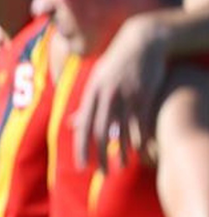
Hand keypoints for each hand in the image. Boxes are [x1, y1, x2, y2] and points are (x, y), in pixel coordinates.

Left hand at [73, 14, 165, 170]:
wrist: (141, 41)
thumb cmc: (115, 63)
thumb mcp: (96, 80)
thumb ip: (84, 104)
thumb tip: (70, 124)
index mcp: (92, 93)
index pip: (83, 126)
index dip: (81, 148)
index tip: (81, 167)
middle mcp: (107, 96)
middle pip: (101, 133)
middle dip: (100, 156)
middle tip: (101, 174)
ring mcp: (127, 96)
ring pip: (123, 131)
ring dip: (122, 153)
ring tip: (122, 167)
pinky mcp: (145, 95)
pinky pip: (141, 124)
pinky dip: (140, 140)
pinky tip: (139, 152)